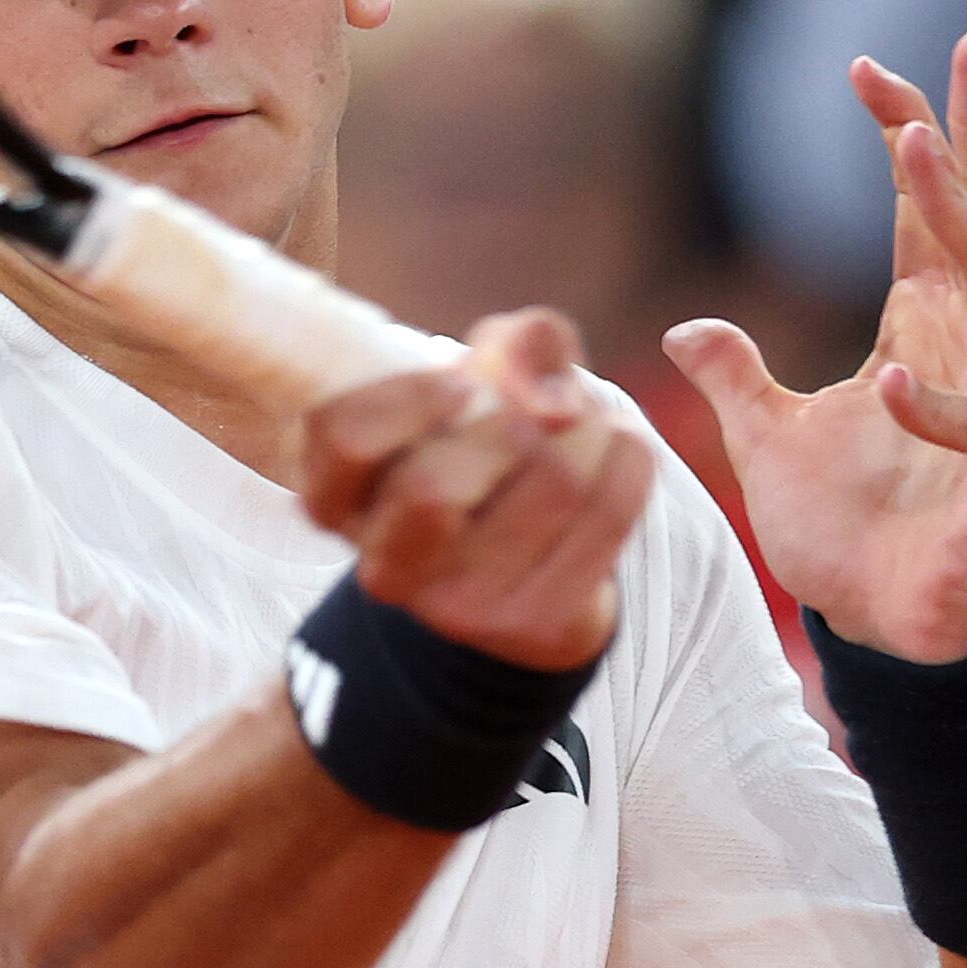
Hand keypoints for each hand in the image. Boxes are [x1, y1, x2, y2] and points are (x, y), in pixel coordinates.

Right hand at [299, 310, 655, 672]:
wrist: (538, 554)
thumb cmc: (486, 441)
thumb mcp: (483, 371)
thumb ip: (516, 345)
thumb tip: (555, 404)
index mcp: (337, 498)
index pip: (344, 441)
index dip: (407, 399)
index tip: (460, 383)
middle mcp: (385, 564)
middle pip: (437, 485)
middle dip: (510, 418)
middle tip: (534, 409)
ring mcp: (458, 608)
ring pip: (550, 484)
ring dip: (588, 424)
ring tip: (584, 422)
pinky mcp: (533, 622)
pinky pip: (608, 512)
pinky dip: (629, 457)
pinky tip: (618, 450)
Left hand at [663, 35, 966, 663]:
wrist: (881, 630)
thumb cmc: (842, 533)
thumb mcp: (766, 441)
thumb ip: (736, 379)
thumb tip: (687, 329)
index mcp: (928, 325)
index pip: (924, 211)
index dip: (907, 134)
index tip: (868, 68)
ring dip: (955, 219)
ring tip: (914, 151)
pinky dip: (943, 407)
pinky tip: (890, 384)